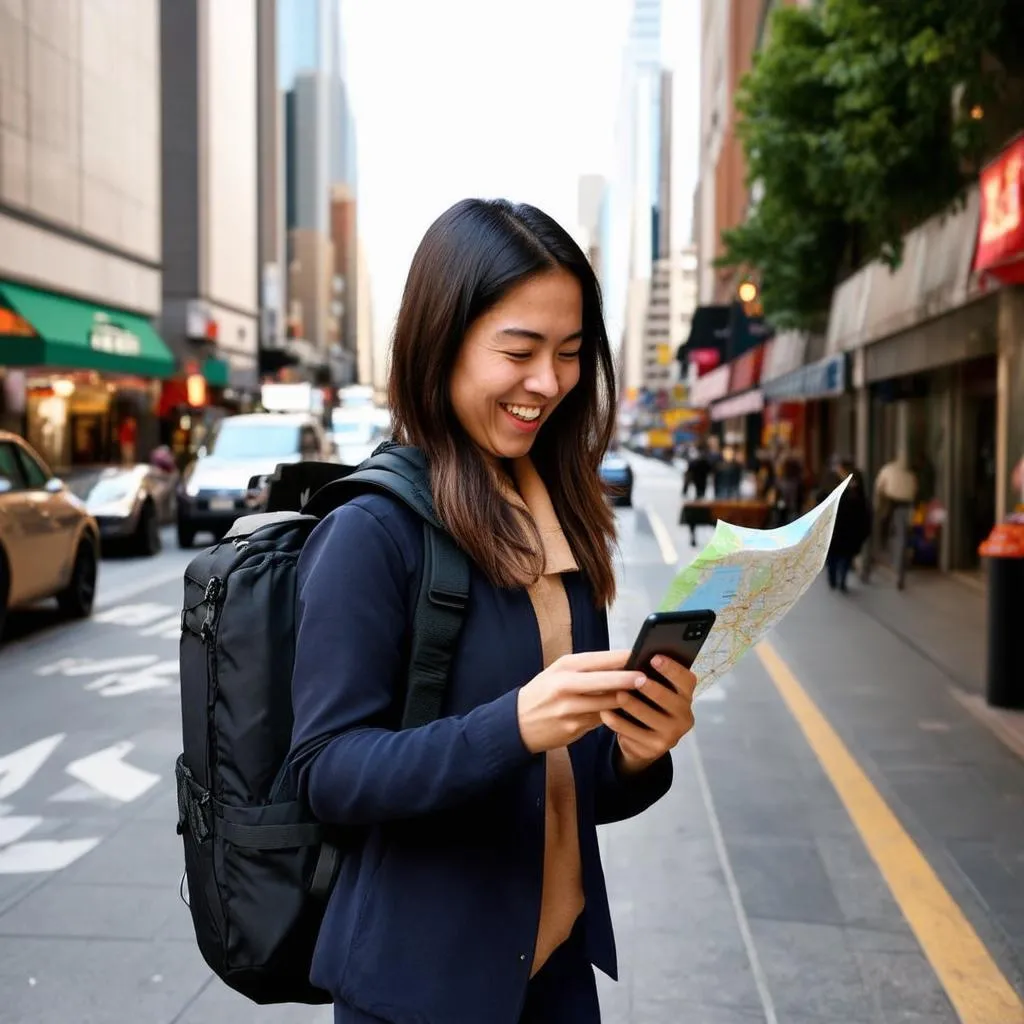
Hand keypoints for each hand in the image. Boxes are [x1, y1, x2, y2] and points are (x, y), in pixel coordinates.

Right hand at [517, 650, 645, 753]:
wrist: (517, 723)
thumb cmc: (543, 693)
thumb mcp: (557, 673)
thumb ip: (586, 669)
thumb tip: (621, 664)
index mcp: (564, 667)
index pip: (598, 659)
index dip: (622, 657)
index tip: (642, 653)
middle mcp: (565, 686)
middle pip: (604, 681)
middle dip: (628, 679)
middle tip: (648, 677)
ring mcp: (569, 709)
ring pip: (606, 704)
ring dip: (626, 700)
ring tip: (645, 696)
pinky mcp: (573, 728)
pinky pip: (600, 721)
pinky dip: (614, 716)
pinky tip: (627, 714)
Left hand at [600, 655, 696, 773]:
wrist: (643, 742)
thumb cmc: (648, 706)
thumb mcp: (655, 693)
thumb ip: (651, 678)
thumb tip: (635, 660)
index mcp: (686, 697)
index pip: (687, 680)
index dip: (672, 668)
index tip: (654, 657)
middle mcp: (684, 717)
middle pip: (670, 700)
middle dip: (652, 688)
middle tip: (636, 678)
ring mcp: (671, 736)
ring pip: (650, 717)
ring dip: (633, 705)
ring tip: (618, 694)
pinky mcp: (654, 749)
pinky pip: (633, 733)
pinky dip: (618, 722)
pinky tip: (606, 712)